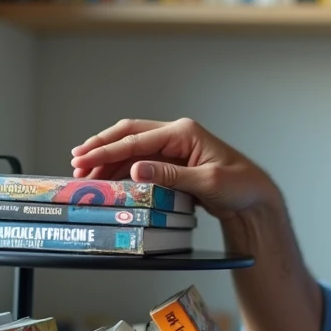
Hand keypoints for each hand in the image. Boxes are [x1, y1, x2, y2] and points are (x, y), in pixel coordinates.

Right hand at [69, 118, 276, 223]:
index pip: (137, 138)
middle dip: (101, 148)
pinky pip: (141, 163)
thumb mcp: (207, 182)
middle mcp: (176, 135)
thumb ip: (171, 175)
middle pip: (129, 135)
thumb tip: (137, 170)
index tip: (84, 159)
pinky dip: (122, 171)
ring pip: (132, 149)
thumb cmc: (240, 185)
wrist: (255, 198)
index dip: (107, 149)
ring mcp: (174, 148)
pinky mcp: (173, 163)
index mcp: (184, 132)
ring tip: (85, 175)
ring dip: (108, 161)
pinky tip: (108, 181)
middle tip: (76, 163)